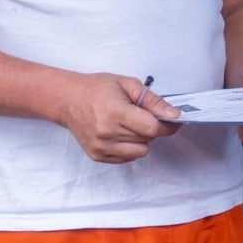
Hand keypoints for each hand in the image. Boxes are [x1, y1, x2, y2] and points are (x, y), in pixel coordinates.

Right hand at [56, 72, 181, 163]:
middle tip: (140, 114)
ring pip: (140, 151)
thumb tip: (174, 114)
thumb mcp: (127, 84)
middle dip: (150, 127)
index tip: (173, 119)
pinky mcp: (98, 156)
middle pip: (148, 139)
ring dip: (141, 139)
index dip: (167, 124)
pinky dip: (130, 147)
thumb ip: (153, 100)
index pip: (152, 128)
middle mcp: (107, 133)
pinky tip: (120, 133)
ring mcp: (101, 147)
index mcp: (116, 112)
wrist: (68, 100)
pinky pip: (127, 158)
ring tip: (129, 124)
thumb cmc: (97, 88)